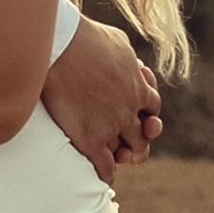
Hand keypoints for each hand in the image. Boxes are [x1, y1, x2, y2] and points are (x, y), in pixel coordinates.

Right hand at [39, 15, 162, 180]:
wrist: (61, 46)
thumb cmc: (85, 36)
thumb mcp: (118, 41)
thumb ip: (128, 57)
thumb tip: (131, 61)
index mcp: (138, 87)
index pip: (151, 108)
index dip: (144, 115)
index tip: (135, 118)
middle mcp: (130, 109)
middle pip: (143, 135)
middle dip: (138, 141)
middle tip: (130, 146)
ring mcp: (112, 125)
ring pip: (127, 152)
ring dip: (124, 157)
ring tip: (117, 160)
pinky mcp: (91, 137)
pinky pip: (105, 166)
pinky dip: (106, 174)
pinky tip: (102, 176)